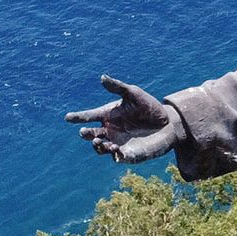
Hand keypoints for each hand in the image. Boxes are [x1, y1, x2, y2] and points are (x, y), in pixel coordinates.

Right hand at [65, 76, 181, 163]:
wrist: (168, 123)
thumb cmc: (150, 107)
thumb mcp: (134, 94)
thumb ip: (118, 87)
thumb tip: (102, 77)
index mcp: (108, 115)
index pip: (88, 116)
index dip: (77, 117)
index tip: (67, 117)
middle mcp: (110, 130)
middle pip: (90, 135)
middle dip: (85, 134)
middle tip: (84, 132)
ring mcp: (117, 143)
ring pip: (100, 148)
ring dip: (97, 146)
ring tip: (100, 142)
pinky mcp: (128, 154)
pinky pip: (116, 157)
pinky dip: (113, 155)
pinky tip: (115, 149)